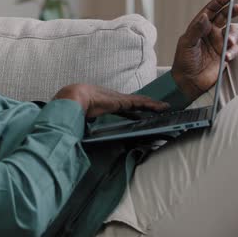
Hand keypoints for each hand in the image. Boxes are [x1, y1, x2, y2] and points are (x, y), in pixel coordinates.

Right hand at [53, 84, 169, 117]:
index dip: (131, 112)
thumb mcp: (82, 119)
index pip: (122, 109)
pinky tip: (162, 107)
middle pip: (133, 103)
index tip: (137, 115)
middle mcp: (114, 100)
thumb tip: (80, 138)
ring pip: (140, 102)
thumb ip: (85, 126)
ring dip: (152, 105)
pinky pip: (142, 102)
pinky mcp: (124, 101)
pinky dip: (153, 105)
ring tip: (164, 108)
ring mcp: (120, 99)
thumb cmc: (74, 108)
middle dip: (145, 106)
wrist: (73, 98)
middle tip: (156, 109)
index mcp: (105, 104)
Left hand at [171, 0, 237, 100]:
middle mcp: (209, 34)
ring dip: (232, 35)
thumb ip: (196, 29)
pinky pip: (233, 49)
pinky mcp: (224, 55)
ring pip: (231, 32)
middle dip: (232, 11)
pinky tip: (226, 56)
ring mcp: (218, 44)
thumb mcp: (187, 44)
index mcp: (199, 28)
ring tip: (228, 42)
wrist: (187, 81)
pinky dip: (232, 51)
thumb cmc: (183, 62)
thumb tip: (205, 16)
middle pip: (224, 18)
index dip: (218, 3)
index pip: (210, 12)